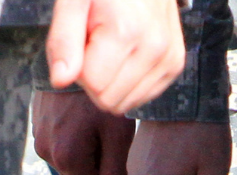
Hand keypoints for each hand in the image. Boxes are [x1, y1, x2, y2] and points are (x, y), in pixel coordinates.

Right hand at [32, 90, 135, 174]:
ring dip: (86, 150)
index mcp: (67, 160)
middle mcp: (47, 154)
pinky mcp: (37, 124)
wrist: (73, 57)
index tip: (125, 159)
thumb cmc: (100, 97)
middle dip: (99, 165)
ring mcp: (39, 138)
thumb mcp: (117, 137)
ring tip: (100, 124)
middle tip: (115, 137)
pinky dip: (74, 135)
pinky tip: (86, 117)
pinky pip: (60, 141)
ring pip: (70, 159)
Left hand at [47, 0, 185, 114]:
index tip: (86, 39)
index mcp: (126, 32)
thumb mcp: (73, 2)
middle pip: (108, 99)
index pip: (92, 85)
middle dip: (96, 75)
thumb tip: (61, 80)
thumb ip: (63, 41)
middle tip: (99, 41)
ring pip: (125, 103)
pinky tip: (128, 54)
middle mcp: (154, 47)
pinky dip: (129, 82)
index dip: (80, 66)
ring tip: (114, 44)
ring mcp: (168, 57)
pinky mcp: (175, 64)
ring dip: (113, 79)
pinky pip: (142, 97)